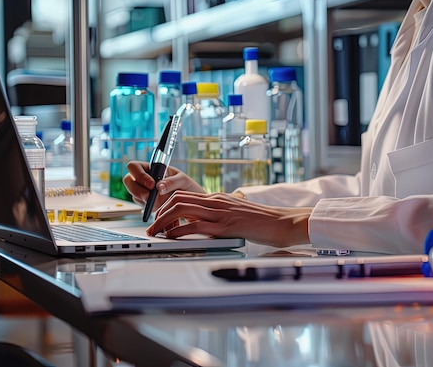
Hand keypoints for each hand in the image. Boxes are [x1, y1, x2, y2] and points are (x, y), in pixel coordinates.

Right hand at [123, 161, 203, 209]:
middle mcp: (144, 178)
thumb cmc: (187, 186)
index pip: (133, 166)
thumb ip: (172, 182)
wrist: (191, 202)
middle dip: (137, 190)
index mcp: (151, 167)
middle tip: (149, 197)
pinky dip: (149, 207)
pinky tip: (160, 206)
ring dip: (145, 200)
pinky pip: (141, 205)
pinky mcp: (146, 203)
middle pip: (128, 180)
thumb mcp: (183, 180)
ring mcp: (143, 191)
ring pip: (134, 194)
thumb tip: (159, 187)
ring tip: (161, 202)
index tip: (152, 185)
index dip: (138, 174)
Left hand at [146, 191, 311, 247]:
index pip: (182, 195)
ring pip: (180, 209)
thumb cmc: (261, 221)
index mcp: (217, 198)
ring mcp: (219, 213)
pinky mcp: (224, 226)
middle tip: (151, 227)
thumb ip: (219, 215)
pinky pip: (194, 225)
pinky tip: (172, 238)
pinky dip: (178, 231)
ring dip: (162, 222)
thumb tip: (203, 223)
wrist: (281, 222)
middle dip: (158, 214)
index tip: (157, 218)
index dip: (165, 206)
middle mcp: (215, 202)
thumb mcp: (236, 213)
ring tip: (155, 233)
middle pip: (176, 199)